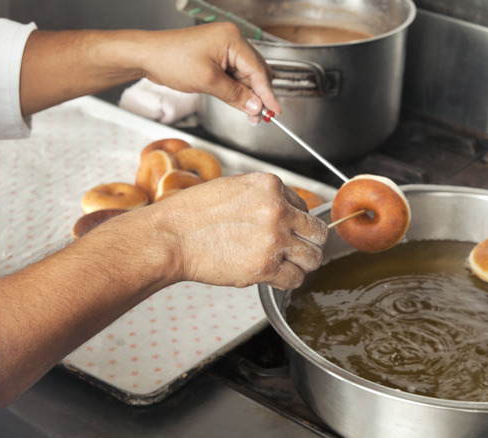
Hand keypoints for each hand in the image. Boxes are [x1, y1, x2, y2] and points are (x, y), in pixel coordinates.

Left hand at [140, 22, 281, 123]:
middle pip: (255, 72)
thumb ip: (235, 95)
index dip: (268, 94)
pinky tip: (237, 102)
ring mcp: (224, 47)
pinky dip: (237, 89)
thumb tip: (256, 106)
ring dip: (247, 94)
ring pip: (245, 75)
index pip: (258, 70)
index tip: (276, 111)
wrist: (147, 55)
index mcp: (232, 39)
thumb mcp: (208, 82)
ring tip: (248, 114)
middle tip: (259, 117)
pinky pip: (234, 74)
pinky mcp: (216, 56)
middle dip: (258, 95)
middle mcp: (231, 39)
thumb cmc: (171, 60)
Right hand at [154, 173, 326, 289]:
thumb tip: (285, 210)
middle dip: (307, 243)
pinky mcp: (265, 266)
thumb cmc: (192, 214)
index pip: (304, 206)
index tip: (283, 230)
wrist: (170, 236)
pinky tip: (273, 277)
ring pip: (313, 258)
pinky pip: (295, 279)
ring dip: (301, 264)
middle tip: (293, 251)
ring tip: (283, 265)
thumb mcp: (233, 188)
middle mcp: (277, 210)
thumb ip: (263, 198)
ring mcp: (274, 239)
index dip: (294, 221)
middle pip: (317, 233)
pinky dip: (287, 281)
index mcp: (271, 186)